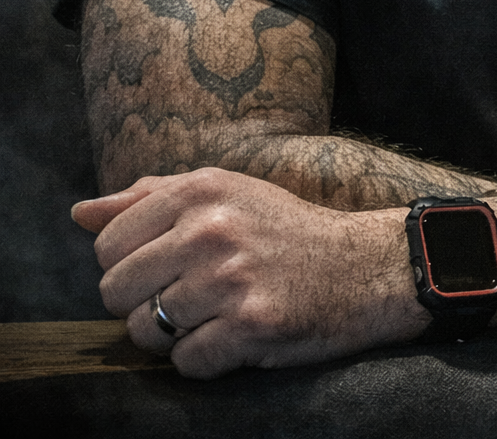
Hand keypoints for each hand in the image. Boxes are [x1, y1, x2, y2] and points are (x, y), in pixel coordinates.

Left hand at [72, 168, 429, 377]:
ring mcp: (229, 279)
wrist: (361, 265)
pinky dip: (204, 360)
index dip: (128, 266)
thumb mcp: (223, 193)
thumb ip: (149, 198)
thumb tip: (79, 214)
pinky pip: (185, 363)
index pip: (108, 244)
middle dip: (142, 304)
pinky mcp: (249, 326)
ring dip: (173, 336)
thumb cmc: (282, 229)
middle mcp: (210, 229)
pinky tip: (233, 337)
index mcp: (199, 190)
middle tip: (187, 297)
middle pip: (116, 292)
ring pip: (145, 332)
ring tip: (212, 315)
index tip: (164, 267)